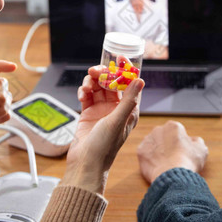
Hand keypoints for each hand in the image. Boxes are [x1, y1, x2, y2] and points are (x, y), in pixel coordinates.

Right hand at [60, 65, 144, 194]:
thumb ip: (128, 100)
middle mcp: (116, 108)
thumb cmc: (104, 147)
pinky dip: (84, 91)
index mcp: (129, 110)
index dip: (125, 70)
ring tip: (86, 87)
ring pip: (98, 87)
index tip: (119, 58)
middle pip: (112, 83)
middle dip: (104, 74)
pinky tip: (82, 96)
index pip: (129, 84)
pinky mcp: (88, 113)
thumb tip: (140, 80)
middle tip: (95, 70)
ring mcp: (102, 110)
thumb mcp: (117, 121)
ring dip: (91, 82)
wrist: (85, 164)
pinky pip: (87, 95)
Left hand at [137, 120, 207, 183]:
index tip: (183, 153)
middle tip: (174, 159)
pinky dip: (151, 160)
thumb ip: (196, 141)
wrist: (173, 175)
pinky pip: (146, 155)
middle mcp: (158, 129)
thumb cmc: (188, 161)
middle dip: (167, 145)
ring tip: (165, 165)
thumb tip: (192, 140)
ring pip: (154, 145)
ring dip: (158, 152)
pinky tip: (158, 167)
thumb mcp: (201, 149)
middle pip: (164, 137)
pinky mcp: (140, 152)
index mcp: (173, 126)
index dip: (181, 143)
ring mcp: (148, 140)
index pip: (177, 132)